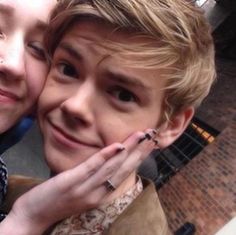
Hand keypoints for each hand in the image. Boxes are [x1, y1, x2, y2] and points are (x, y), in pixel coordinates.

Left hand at [0, 129, 156, 234]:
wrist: (33, 216)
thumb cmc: (59, 201)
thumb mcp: (83, 191)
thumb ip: (96, 178)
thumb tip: (108, 162)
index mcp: (101, 193)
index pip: (125, 172)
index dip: (139, 158)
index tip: (150, 144)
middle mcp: (98, 192)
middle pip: (124, 168)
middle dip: (140, 151)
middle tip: (153, 135)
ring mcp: (86, 187)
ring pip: (112, 166)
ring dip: (129, 149)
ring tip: (142, 135)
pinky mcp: (72, 181)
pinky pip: (92, 167)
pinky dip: (106, 156)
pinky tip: (117, 146)